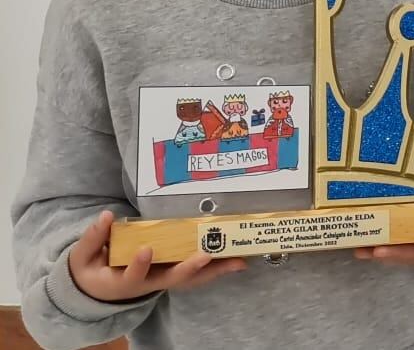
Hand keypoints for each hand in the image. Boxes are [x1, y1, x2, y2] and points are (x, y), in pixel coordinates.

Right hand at [68, 210, 244, 302]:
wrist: (97, 292)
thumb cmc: (91, 271)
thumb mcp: (83, 258)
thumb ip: (93, 238)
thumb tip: (105, 216)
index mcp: (121, 282)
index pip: (132, 275)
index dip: (139, 264)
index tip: (146, 249)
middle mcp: (147, 285)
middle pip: (171, 280)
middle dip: (189, 269)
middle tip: (206, 255)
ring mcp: (162, 281)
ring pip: (190, 280)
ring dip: (214, 272)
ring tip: (238, 262)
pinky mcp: (172, 275)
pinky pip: (196, 275)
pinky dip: (215, 269)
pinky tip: (237, 261)